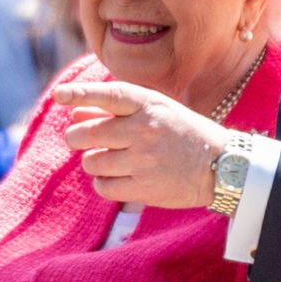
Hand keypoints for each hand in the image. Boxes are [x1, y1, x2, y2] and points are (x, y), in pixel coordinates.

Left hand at [53, 81, 227, 207]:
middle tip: (79, 139)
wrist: (221, 166)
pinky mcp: (144, 187)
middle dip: (76, 137)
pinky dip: (105, 183)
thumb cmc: (184, 133)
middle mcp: (145, 129)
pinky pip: (103, 186)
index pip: (109, 95)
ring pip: (92, 161)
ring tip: (111, 160)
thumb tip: (74, 112)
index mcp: (150, 105)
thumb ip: (116, 112)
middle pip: (88, 133)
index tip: (59, 95)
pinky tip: (119, 177)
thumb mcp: (157, 112)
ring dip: (94, 162)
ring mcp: (144, 160)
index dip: (81, 94)